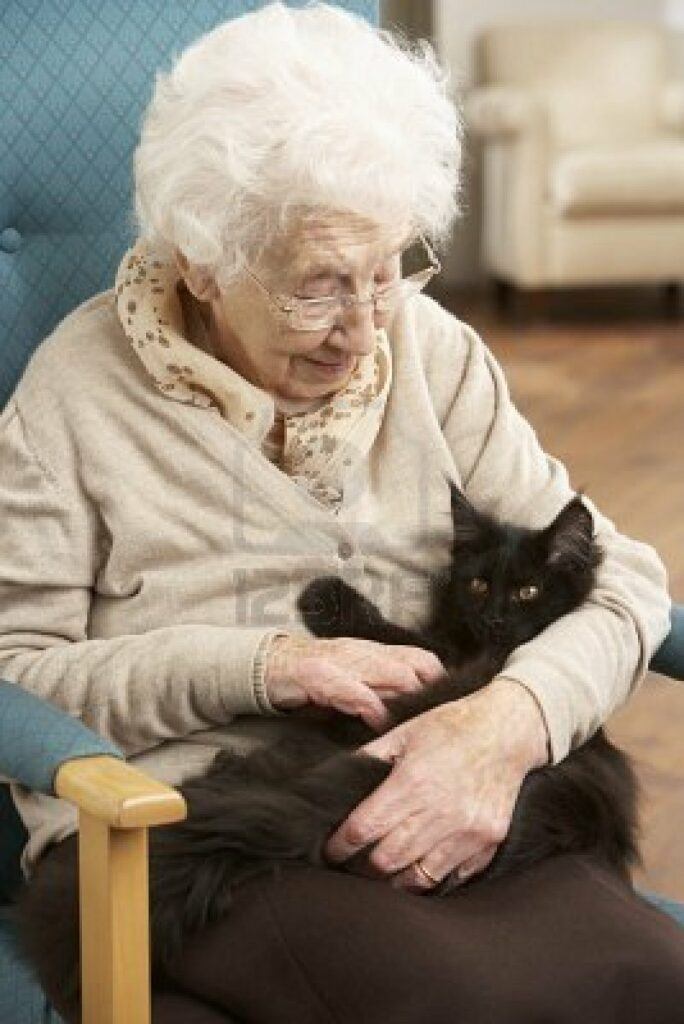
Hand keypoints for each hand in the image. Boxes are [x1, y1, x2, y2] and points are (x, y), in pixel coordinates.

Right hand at [264, 634, 445, 730]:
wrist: (269, 665)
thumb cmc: (314, 675)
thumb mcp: (354, 675)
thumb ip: (381, 687)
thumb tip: (412, 709)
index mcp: (374, 652)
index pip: (421, 659)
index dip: (440, 680)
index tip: (453, 703)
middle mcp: (365, 653)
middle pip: (415, 666)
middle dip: (432, 692)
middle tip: (441, 719)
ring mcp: (344, 662)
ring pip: (393, 674)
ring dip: (410, 699)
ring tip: (419, 723)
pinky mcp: (321, 676)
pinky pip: (355, 691)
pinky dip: (372, 707)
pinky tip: (380, 723)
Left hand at [324, 678, 549, 887]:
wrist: (507, 730)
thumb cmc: (453, 726)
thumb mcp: (404, 732)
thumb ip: (369, 756)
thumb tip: (335, 776)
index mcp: (412, 782)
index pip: (364, 829)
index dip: (341, 845)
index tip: (332, 850)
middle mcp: (440, 811)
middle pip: (387, 860)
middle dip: (364, 866)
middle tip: (354, 864)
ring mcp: (467, 830)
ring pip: (419, 878)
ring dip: (397, 879)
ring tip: (385, 873)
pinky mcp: (487, 842)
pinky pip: (453, 877)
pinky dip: (434, 877)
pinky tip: (420, 870)